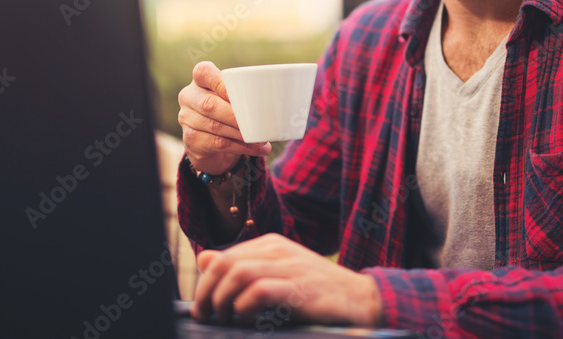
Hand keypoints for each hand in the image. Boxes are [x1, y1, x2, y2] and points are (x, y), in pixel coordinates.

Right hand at [178, 61, 271, 174]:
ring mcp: (186, 119)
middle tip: (258, 122)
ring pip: (215, 127)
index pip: (203, 72)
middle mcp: (188, 97)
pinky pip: (218, 144)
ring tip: (263, 139)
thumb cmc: (229, 109)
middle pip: (209, 104)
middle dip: (235, 115)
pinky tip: (256, 148)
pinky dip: (241, 147)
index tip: (237, 92)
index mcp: (200, 80)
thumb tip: (291, 95)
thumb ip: (251, 91)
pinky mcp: (190, 140)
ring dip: (242, 134)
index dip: (219, 82)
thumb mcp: (235, 96)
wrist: (210, 140)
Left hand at [193, 234, 380, 326]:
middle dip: (206, 292)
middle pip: (225, 263)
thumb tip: (204, 260)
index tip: (202, 306)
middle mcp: (278, 249)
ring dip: (222, 299)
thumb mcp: (277, 276)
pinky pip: (260, 291)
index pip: (223, 256)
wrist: (360, 298)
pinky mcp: (300, 288)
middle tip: (205, 315)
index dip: (205, 282)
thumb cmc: (316, 292)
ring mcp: (290, 267)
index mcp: (271, 244)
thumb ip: (243, 267)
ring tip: (222, 318)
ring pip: (238, 274)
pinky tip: (246, 317)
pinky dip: (245, 306)